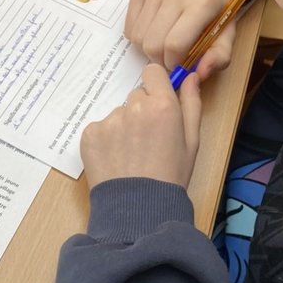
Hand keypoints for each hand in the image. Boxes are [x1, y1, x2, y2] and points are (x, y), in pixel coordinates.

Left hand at [80, 63, 201, 188]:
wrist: (139, 209)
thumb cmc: (171, 176)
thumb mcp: (192, 141)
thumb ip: (191, 103)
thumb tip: (189, 77)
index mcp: (162, 105)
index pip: (153, 72)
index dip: (156, 86)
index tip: (158, 103)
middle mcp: (134, 107)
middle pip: (136, 95)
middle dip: (142, 111)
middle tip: (147, 140)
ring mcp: (109, 120)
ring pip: (118, 114)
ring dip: (123, 128)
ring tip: (131, 155)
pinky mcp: (90, 134)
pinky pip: (100, 128)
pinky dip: (106, 141)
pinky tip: (116, 160)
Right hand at [125, 0, 236, 78]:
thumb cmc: (218, 1)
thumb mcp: (229, 29)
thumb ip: (219, 56)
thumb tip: (197, 76)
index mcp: (201, 3)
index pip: (175, 45)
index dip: (174, 63)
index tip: (180, 64)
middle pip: (153, 44)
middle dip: (160, 59)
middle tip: (171, 56)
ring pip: (138, 38)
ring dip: (148, 49)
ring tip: (163, 43)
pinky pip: (130, 26)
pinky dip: (139, 37)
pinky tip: (154, 31)